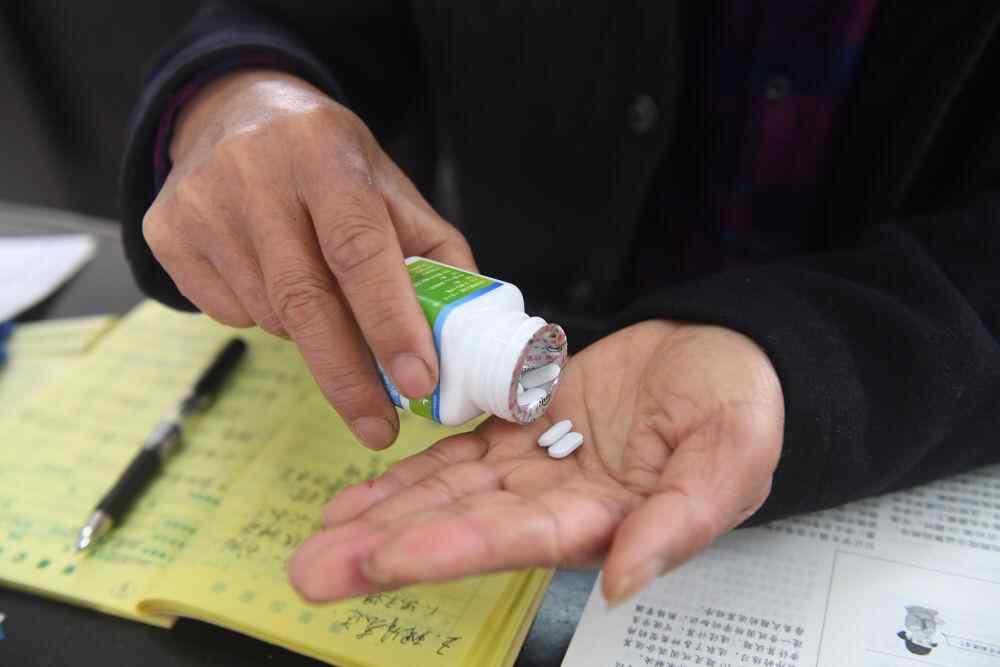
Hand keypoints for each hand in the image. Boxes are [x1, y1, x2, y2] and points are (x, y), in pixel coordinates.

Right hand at [143, 70, 474, 448]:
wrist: (234, 111)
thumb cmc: (329, 161)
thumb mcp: (389, 186)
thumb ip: (434, 252)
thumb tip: (464, 332)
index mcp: (325, 153)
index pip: (360, 249)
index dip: (390, 321)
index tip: (418, 380)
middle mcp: (254, 173)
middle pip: (304, 299)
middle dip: (348, 375)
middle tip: (380, 426)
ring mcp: (201, 204)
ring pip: (269, 314)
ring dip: (312, 337)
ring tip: (326, 304)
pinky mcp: (166, 232)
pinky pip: (229, 312)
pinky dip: (266, 320)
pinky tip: (273, 281)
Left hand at [289, 320, 783, 604]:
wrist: (721, 354)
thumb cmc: (738, 402)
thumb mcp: (735, 453)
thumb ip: (684, 518)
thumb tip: (625, 578)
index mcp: (608, 517)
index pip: (516, 539)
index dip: (449, 548)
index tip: (384, 557)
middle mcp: (557, 502)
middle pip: (461, 528)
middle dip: (386, 548)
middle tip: (313, 570)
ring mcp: (534, 468)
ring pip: (446, 496)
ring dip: (381, 516)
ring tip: (319, 536)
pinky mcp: (520, 429)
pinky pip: (456, 456)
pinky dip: (408, 475)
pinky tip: (360, 494)